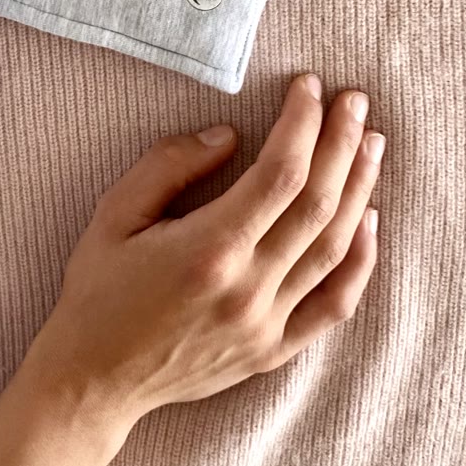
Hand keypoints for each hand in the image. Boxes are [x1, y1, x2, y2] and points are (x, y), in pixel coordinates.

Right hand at [28, 73, 383, 426]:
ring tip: (371, 144)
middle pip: (317, 204)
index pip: (279, 174)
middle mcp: (248, 290)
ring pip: (334, 249)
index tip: (310, 86)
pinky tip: (370, 221)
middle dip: (342, 144)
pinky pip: (334, 306)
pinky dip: (360, 263)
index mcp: (209, 250)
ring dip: (359, 190)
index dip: (303, 124)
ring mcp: (266, 325)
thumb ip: (168, 166)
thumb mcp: (114, 213)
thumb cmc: (97, 290)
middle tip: (355, 101)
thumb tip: (229, 135)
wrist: (93, 378)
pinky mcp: (273, 351)